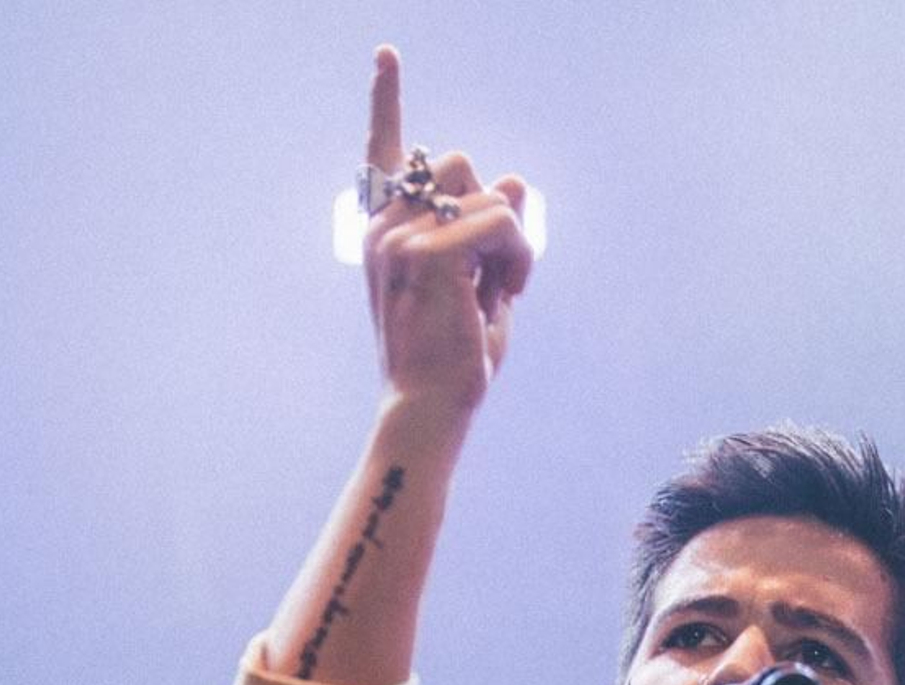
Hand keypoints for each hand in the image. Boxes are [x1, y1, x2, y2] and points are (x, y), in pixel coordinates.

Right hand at [363, 46, 534, 420]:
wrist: (428, 410)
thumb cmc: (452, 361)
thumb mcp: (478, 285)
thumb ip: (490, 233)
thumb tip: (514, 179)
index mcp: (387, 233)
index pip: (385, 155)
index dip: (387, 103)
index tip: (386, 55)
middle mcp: (387, 227)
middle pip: (460, 163)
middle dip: (492, 211)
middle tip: (498, 276)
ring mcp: (403, 238)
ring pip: (485, 191)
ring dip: (511, 239)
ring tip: (503, 290)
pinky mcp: (430, 254)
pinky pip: (500, 219)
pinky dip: (519, 256)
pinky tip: (509, 295)